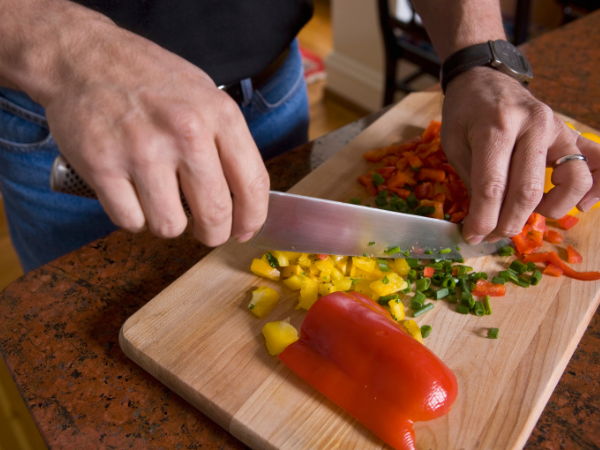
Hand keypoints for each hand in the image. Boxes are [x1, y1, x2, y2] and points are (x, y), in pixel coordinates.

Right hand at [39, 12, 268, 245]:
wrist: (82, 57)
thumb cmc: (148, 79)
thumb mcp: (204, 95)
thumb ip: (226, 143)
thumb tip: (244, 201)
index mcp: (218, 115)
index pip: (253, 184)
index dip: (252, 219)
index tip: (244, 231)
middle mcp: (185, 133)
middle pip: (215, 215)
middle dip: (213, 234)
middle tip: (205, 231)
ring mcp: (142, 151)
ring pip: (170, 226)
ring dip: (168, 223)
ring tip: (161, 200)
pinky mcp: (103, 166)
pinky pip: (131, 221)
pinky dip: (132, 216)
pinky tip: (132, 194)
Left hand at [441, 67, 599, 244]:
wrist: (484, 79)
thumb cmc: (465, 113)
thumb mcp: (454, 144)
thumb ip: (471, 180)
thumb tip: (483, 222)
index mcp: (496, 126)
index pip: (492, 186)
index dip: (483, 219)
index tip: (473, 237)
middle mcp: (533, 125)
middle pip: (529, 190)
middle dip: (508, 223)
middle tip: (492, 235)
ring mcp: (558, 128)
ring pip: (572, 181)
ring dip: (550, 210)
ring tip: (527, 214)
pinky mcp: (572, 133)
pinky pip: (599, 163)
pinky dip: (595, 189)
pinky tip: (576, 205)